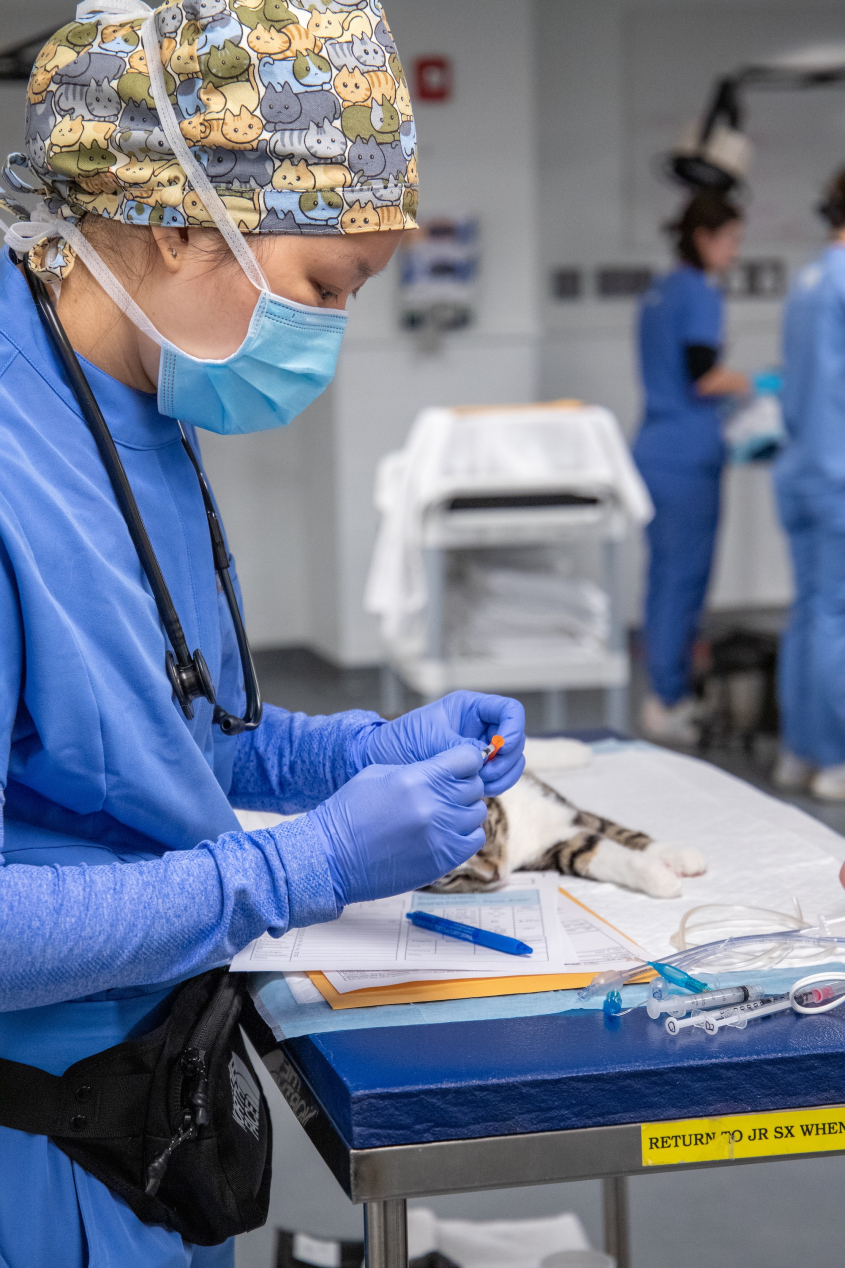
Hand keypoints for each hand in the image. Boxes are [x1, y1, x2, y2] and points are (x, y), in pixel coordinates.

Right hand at [308, 745, 486, 905]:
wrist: (333, 857)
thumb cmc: (349, 813)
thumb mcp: (378, 774)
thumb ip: (417, 769)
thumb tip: (444, 768)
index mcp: (417, 778)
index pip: (467, 758)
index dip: (466, 757)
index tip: (460, 763)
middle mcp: (434, 805)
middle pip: (475, 785)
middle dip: (463, 784)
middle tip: (446, 790)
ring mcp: (442, 834)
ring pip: (477, 813)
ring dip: (464, 810)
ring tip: (442, 813)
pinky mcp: (443, 859)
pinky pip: (473, 840)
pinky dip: (465, 834)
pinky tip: (446, 832)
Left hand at [364, 690, 524, 795]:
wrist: (379, 762)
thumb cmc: (400, 742)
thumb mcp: (432, 740)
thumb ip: (462, 746)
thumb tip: (488, 756)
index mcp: (470, 708)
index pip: (510, 711)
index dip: (514, 729)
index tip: (501, 749)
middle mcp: (480, 727)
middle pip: (516, 740)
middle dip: (507, 759)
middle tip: (486, 773)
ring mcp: (480, 750)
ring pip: (511, 762)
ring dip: (502, 775)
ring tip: (480, 785)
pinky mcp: (476, 771)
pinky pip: (499, 778)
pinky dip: (495, 785)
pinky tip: (477, 791)